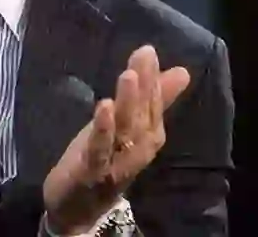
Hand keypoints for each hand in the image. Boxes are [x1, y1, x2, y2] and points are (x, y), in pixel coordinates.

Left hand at [42, 45, 189, 234]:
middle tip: (144, 55)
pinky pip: (101, 149)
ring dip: (128, 103)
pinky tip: (103, 105)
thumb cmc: (103, 159)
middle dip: (145, 85)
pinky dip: (103, 128)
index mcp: (146, 138)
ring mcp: (116, 163)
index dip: (152, 79)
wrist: (75, 205)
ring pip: (126, 131)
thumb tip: (182, 71)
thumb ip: (153, 100)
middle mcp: (138, 151)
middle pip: (143, 115)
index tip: (148, 51)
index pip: (153, 105)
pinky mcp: (92, 171)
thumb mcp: (125, 125)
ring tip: (128, 74)